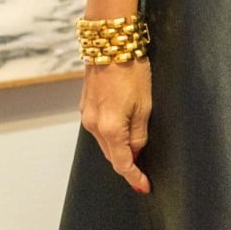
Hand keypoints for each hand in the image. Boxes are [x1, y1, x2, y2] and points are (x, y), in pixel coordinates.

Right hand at [81, 58, 151, 192]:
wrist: (109, 44)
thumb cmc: (131, 70)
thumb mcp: (145, 105)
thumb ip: (139, 133)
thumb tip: (137, 150)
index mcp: (110, 128)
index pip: (122, 163)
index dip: (134, 177)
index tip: (144, 186)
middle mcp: (94, 125)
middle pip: (112, 156)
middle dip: (127, 166)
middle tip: (143, 175)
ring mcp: (87, 115)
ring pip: (104, 143)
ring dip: (119, 151)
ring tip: (136, 154)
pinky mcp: (85, 106)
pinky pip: (99, 130)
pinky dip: (111, 137)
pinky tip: (122, 134)